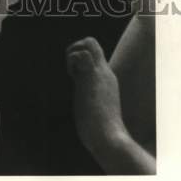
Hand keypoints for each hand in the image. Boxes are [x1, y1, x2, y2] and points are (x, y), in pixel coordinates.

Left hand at [67, 36, 125, 156]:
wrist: (109, 139)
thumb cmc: (101, 131)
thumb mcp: (96, 109)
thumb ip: (91, 99)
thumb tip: (83, 102)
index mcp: (107, 80)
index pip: (95, 54)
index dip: (80, 57)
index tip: (75, 74)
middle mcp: (105, 73)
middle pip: (92, 42)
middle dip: (76, 47)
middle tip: (71, 68)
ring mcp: (99, 73)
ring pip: (89, 41)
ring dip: (73, 51)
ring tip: (72, 72)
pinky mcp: (92, 78)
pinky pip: (81, 54)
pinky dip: (71, 60)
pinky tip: (72, 77)